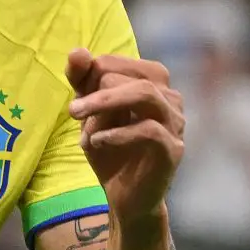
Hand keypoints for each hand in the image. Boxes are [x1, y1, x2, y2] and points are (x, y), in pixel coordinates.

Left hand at [65, 49, 184, 224]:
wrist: (125, 198)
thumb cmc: (109, 150)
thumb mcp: (89, 113)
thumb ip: (82, 80)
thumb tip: (77, 51)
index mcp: (152, 81)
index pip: (116, 62)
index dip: (90, 77)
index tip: (76, 101)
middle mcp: (169, 96)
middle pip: (129, 75)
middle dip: (96, 92)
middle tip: (74, 113)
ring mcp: (176, 122)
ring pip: (145, 92)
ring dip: (105, 102)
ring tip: (77, 116)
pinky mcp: (174, 149)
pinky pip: (149, 130)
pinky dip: (118, 133)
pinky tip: (97, 141)